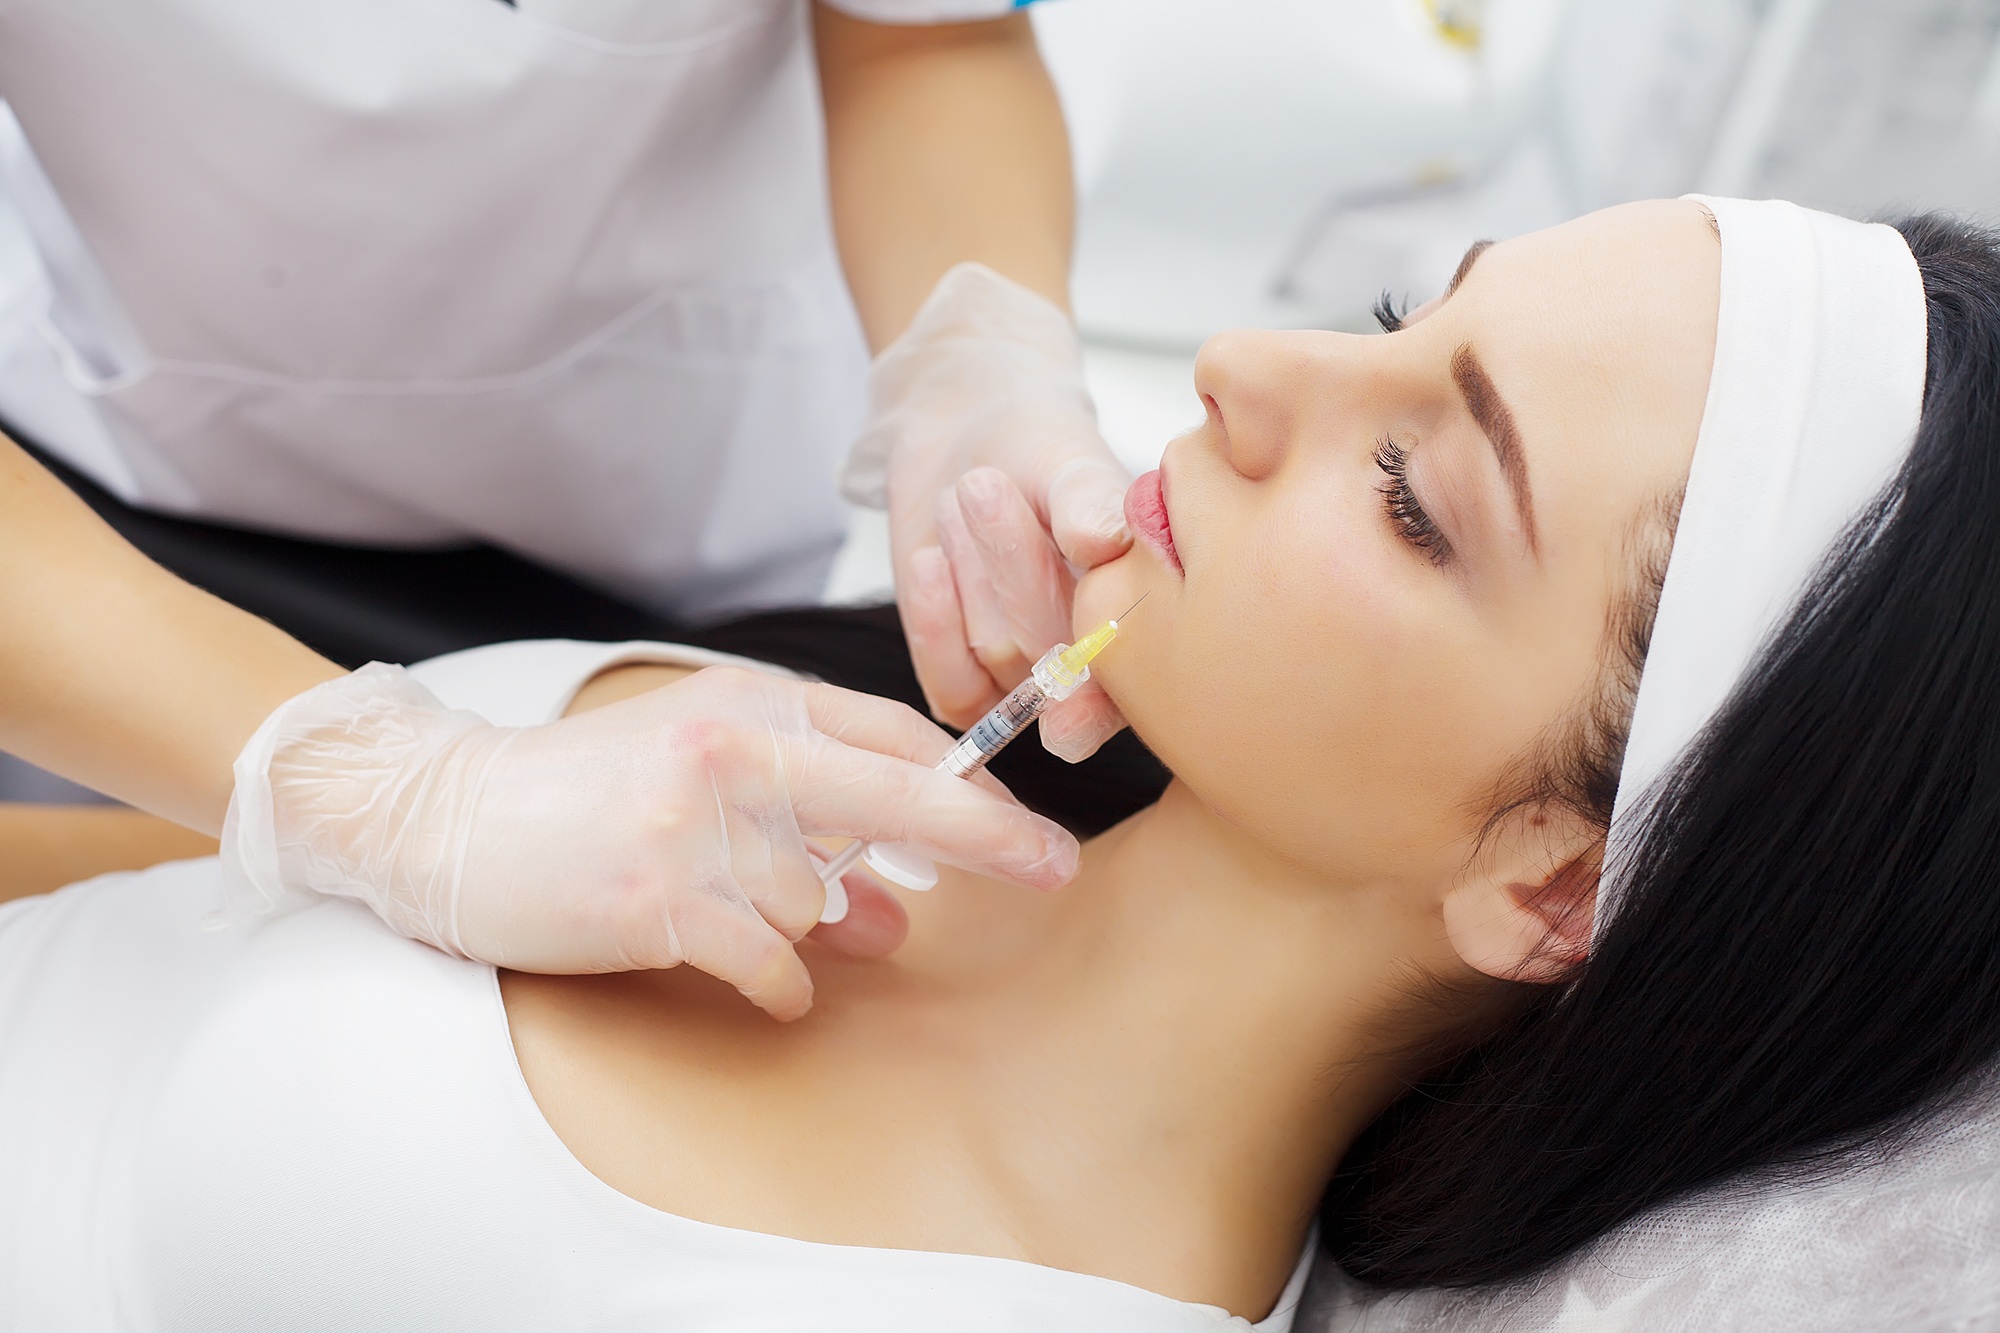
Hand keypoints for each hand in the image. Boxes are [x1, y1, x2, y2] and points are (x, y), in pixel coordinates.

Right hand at [222, 663, 1078, 1019]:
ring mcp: (693, 825)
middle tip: (1054, 868)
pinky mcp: (657, 896)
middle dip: (986, 837)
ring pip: (818, 899)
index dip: (970, 785)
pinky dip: (780, 980)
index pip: (890, 738)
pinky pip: (767, 957)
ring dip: (816, 929)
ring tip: (769, 926)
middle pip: (894, 798)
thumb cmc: (586, 792)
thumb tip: (895, 908)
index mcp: (747, 705)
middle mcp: (729, 754)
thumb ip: (802, 821)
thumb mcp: (699, 770)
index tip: (1028, 827)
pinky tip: (766, 981)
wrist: (450, 816)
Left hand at [841, 263, 1131, 761]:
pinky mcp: (966, 682)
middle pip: (1050, 662)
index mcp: (1149, 622)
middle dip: (1015, 568)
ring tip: (972, 498)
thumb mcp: (1070, 461)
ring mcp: (1028, 683)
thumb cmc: (1038, 447)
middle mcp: (1095, 670)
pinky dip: (935, 619)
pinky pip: (951, 686)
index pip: (1126, 693)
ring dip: (973, 570)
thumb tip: (1105, 541)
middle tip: (986, 484)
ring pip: (994, 656)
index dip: (1098, 699)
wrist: (966, 439)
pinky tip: (933, 558)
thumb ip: (1090, 504)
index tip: (1071, 676)